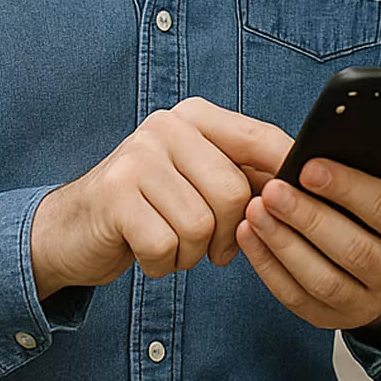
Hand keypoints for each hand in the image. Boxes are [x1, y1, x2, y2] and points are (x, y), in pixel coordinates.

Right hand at [31, 98, 291, 297]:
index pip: (260, 139)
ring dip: (192, 253)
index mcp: (194, 116)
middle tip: (213, 248)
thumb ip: (246, 175)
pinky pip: (166, 245)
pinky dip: (163, 264)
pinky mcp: (114, 195)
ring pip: (200, 225)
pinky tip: (148, 253)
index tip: (300, 204)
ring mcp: (136, 157)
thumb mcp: (199, 180)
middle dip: (228, 234)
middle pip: (233, 192)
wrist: (74, 228)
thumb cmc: (151, 207)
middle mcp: (166, 126)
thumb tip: (307, 180)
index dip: (287, 174)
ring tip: (173, 245)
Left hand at [235, 132, 380, 337]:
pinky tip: (249, 236)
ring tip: (255, 210)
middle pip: (351, 249)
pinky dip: (268, 268)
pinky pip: (296, 297)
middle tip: (272, 189)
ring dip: (282, 244)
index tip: (308, 166)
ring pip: (321, 278)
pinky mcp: (332, 319)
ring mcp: (366, 303)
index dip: (346, 188)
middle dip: (307, 217)